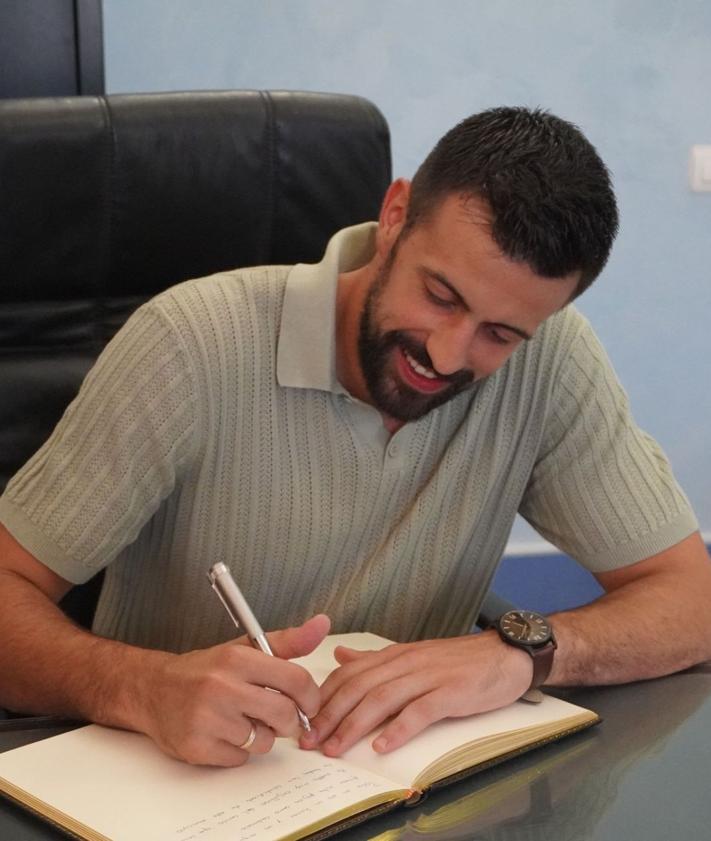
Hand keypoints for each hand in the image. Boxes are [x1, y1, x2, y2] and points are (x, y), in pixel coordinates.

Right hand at [137, 613, 329, 765]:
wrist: (153, 690)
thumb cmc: (205, 670)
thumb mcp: (244, 648)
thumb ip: (287, 642)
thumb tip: (323, 624)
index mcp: (237, 658)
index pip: (294, 679)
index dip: (310, 697)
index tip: (309, 705)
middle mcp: (221, 686)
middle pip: (283, 714)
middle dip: (291, 722)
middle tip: (284, 720)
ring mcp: (207, 718)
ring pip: (264, 741)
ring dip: (262, 736)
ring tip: (244, 721)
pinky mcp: (196, 747)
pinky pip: (241, 758)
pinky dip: (239, 751)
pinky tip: (224, 734)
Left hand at [301, 631, 531, 756]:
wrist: (504, 654)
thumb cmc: (458, 661)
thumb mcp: (412, 655)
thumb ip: (375, 659)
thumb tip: (341, 657)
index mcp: (394, 655)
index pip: (349, 674)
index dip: (325, 698)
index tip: (305, 721)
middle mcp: (406, 663)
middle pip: (359, 687)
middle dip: (330, 715)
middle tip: (310, 740)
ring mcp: (428, 677)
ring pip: (382, 699)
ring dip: (354, 725)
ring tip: (335, 747)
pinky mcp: (450, 693)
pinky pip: (419, 711)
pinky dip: (398, 729)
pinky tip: (382, 745)